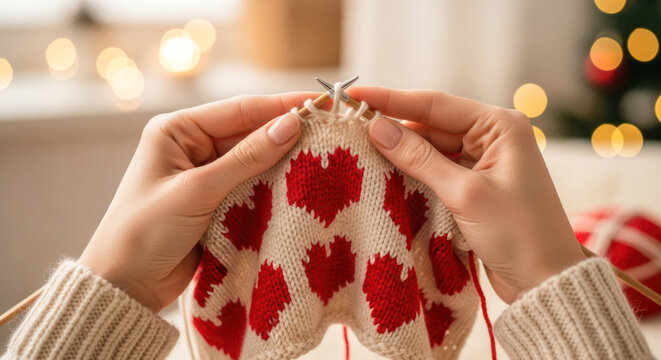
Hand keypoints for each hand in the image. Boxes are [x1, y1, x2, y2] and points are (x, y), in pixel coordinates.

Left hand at [79, 93, 312, 311]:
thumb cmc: (144, 231)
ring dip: (284, 161)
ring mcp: (206, 175)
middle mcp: (193, 146)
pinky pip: (253, 186)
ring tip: (326, 156)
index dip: (282, 107)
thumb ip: (246, 158)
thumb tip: (291, 124)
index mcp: (177, 130)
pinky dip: (275, 186)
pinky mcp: (217, 202)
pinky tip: (302, 183)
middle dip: (287, 134)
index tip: (322, 104)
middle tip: (332, 132)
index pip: (240, 110)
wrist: (124, 286)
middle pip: (250, 133)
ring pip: (255, 161)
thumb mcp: (197, 190)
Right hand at [351, 87, 585, 303]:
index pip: (435, 104)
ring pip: (430, 149)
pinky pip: (435, 170)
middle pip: (430, 124)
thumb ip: (419, 159)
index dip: (390, 99)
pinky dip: (411, 173)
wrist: (546, 281)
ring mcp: (482, 161)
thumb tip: (377, 127)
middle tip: (348, 126)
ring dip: (399, 152)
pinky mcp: (473, 185)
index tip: (353, 93)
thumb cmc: (518, 233)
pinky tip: (383, 171)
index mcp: (500, 126)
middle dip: (392, 127)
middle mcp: (491, 137)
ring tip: (357, 148)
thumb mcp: (464, 193)